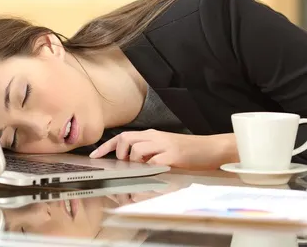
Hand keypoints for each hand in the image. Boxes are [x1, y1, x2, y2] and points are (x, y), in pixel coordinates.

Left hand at [89, 129, 237, 169]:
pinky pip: (154, 161)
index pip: (123, 136)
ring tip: (144, 169)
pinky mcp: (174, 155)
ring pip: (137, 149)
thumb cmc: (187, 151)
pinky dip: (149, 168)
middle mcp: (155, 136)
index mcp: (151, 134)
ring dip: (135, 162)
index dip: (106, 146)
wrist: (212, 149)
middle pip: (126, 138)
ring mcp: (164, 145)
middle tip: (125, 164)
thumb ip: (148, 152)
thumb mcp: (164, 148)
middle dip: (120, 152)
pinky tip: (153, 172)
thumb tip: (129, 162)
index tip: (95, 155)